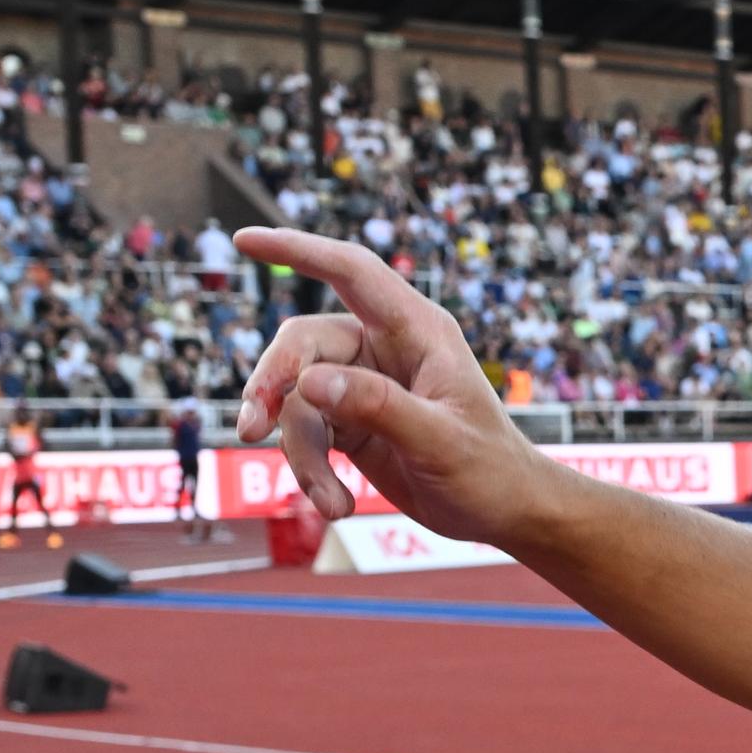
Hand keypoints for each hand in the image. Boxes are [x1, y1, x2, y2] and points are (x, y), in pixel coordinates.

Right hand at [232, 228, 553, 539]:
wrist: (506, 512)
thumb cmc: (490, 470)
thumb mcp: (439, 441)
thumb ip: (378, 407)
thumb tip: (308, 381)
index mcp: (417, 331)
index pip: (352, 271)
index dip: (299, 250)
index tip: (245, 240)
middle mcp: (384, 347)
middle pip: (302, 345)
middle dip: (273, 384)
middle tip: (250, 429)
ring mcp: (362, 382)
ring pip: (295, 397)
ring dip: (299, 451)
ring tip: (330, 503)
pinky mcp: (349, 419)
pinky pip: (305, 431)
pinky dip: (311, 469)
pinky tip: (336, 504)